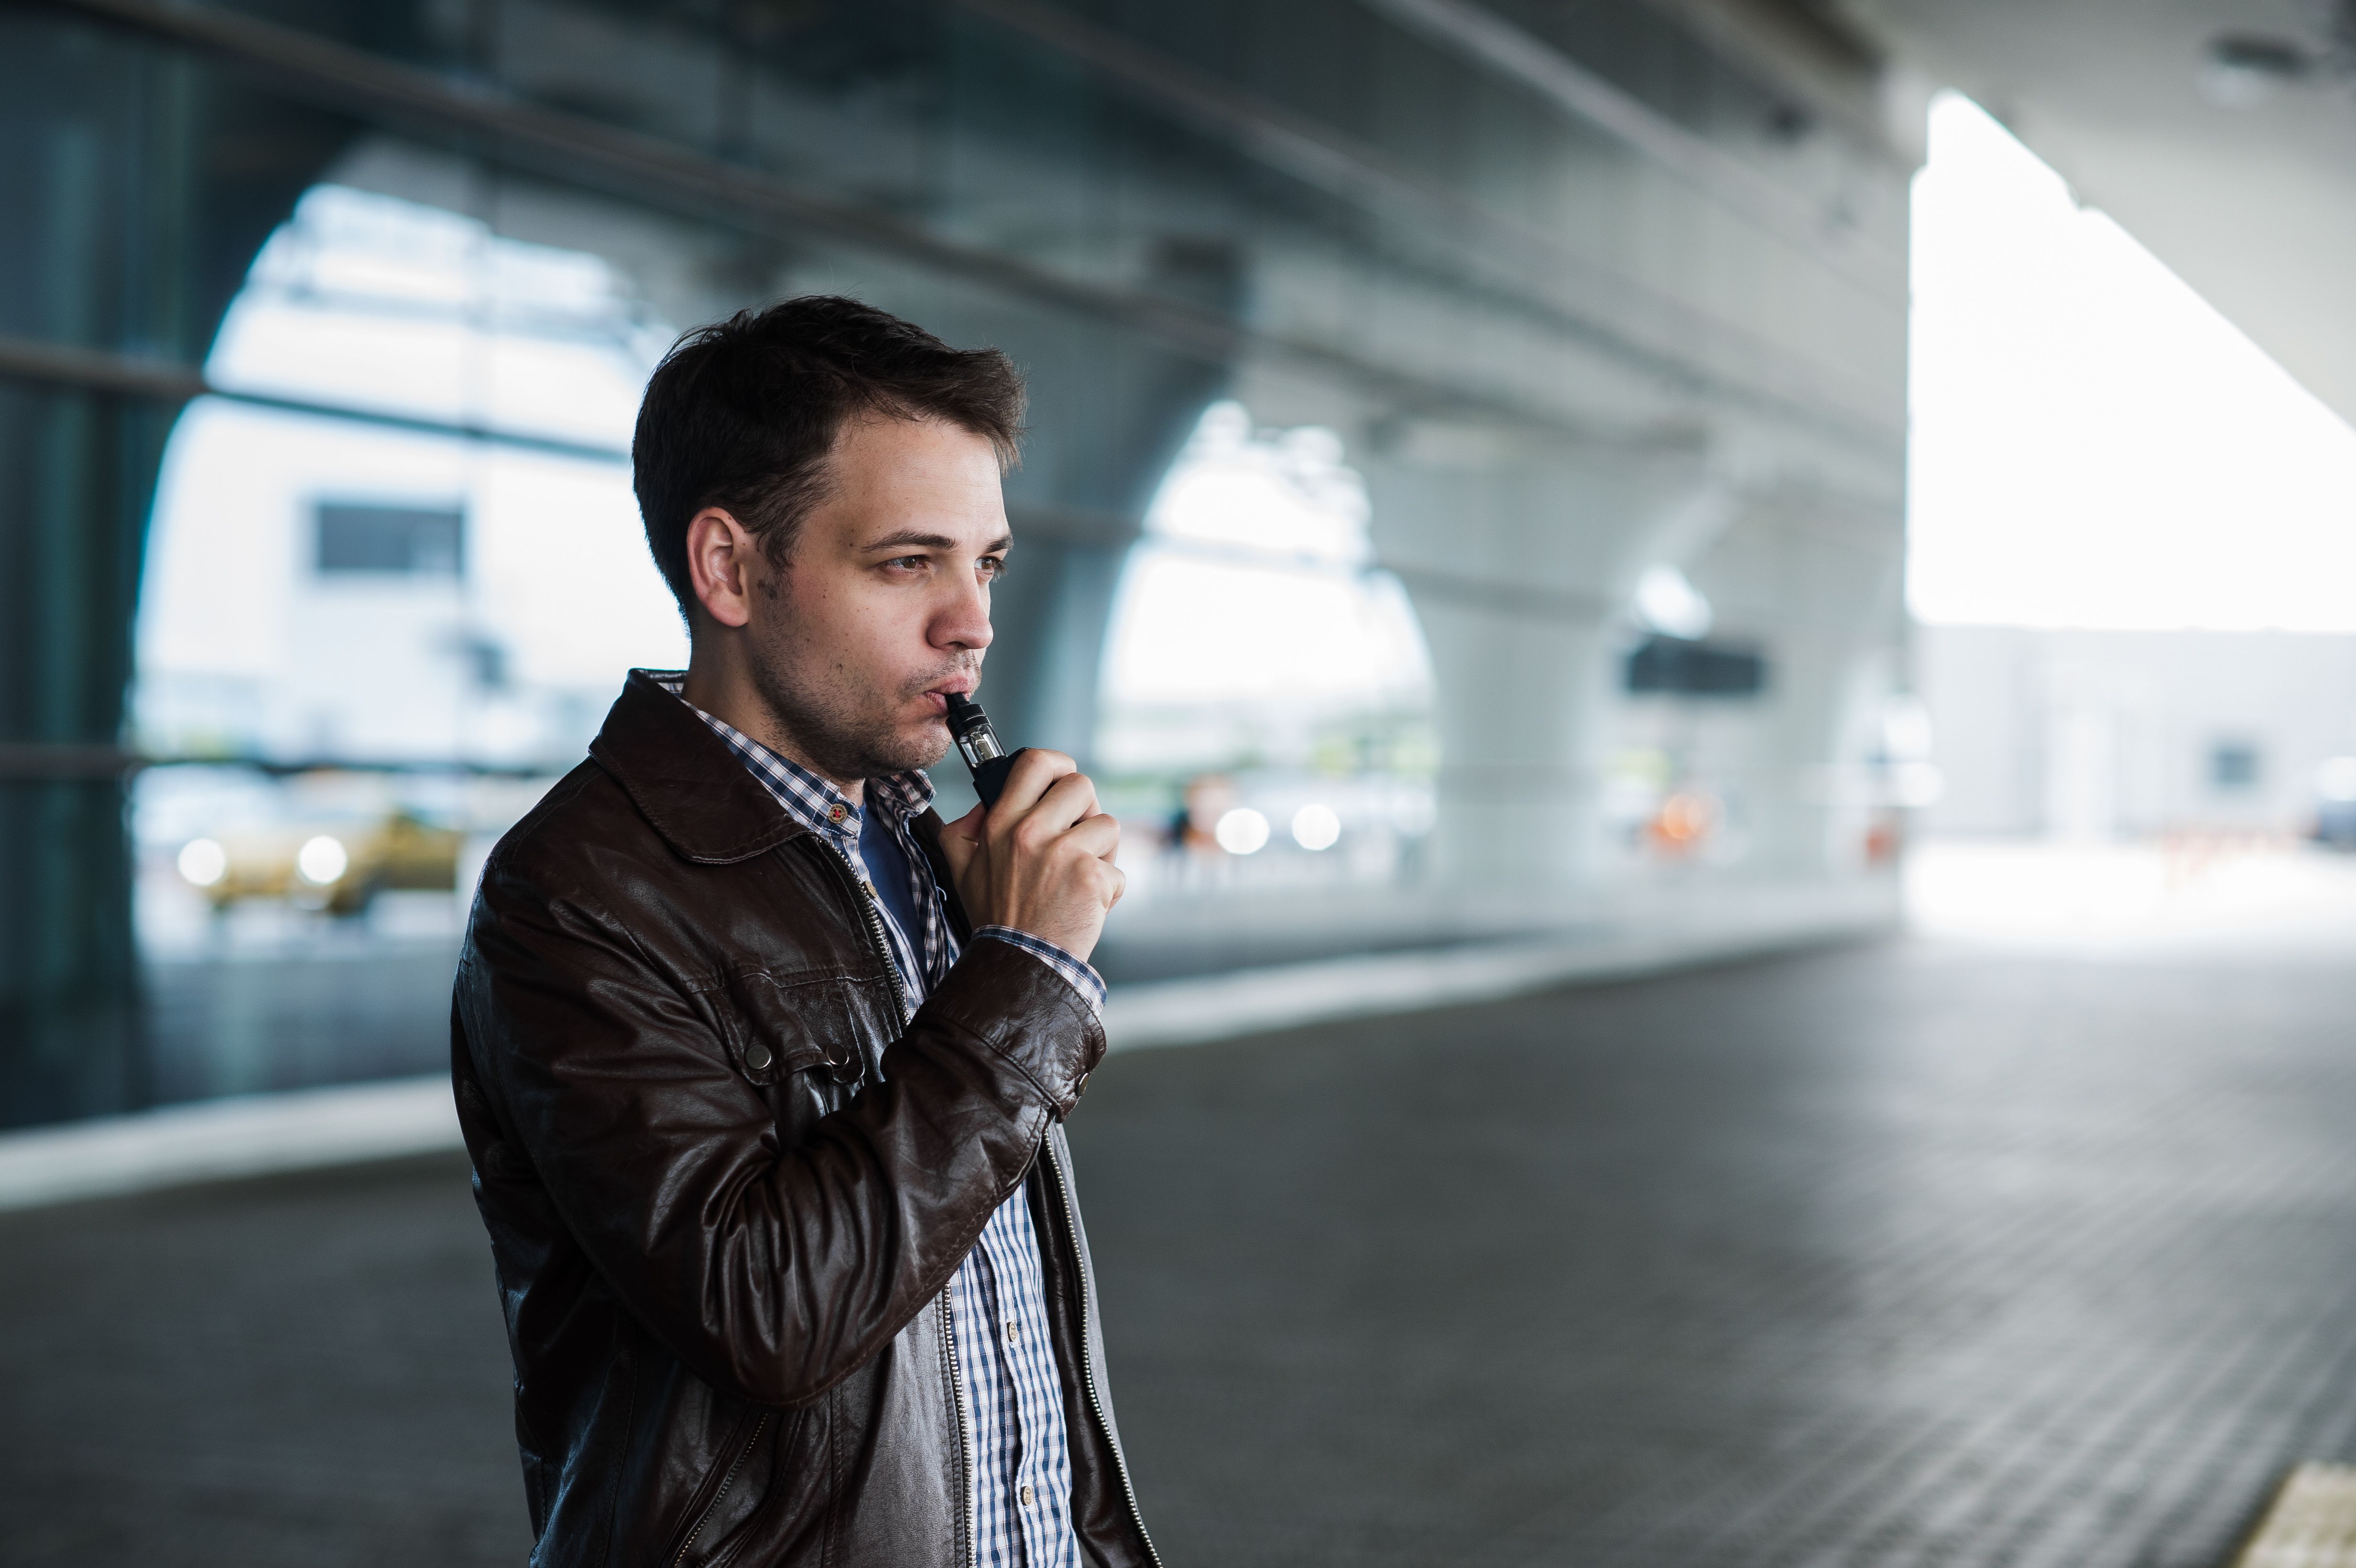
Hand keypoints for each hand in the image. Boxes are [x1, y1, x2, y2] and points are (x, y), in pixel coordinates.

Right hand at [937, 750, 1123, 961]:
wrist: (1018, 965)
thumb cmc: (998, 918)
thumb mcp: (963, 869)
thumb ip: (964, 830)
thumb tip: (982, 803)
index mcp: (1001, 824)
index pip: (1035, 763)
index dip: (1058, 764)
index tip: (1063, 779)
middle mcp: (1030, 832)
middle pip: (1081, 786)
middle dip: (1086, 811)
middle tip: (1077, 838)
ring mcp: (1063, 853)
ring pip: (1108, 825)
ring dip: (1102, 852)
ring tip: (1079, 878)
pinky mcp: (1091, 877)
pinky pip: (1117, 870)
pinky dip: (1109, 890)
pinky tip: (1087, 905)